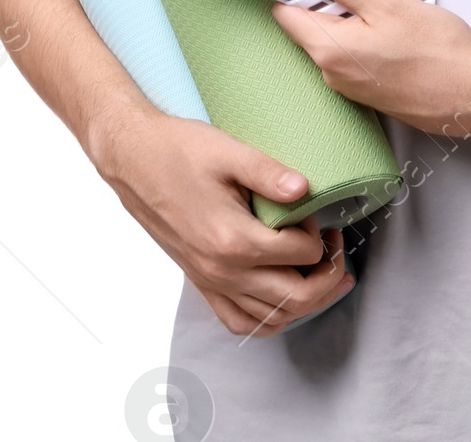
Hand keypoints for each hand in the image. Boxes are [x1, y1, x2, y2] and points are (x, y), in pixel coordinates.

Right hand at [85, 102, 353, 336]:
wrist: (133, 159)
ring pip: (270, 318)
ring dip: (303, 302)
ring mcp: (209, 281)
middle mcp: (222, 271)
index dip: (319, 234)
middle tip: (337, 251)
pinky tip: (279, 294)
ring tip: (320, 274)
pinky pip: (238, 320)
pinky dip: (267, 317)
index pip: (301, 254)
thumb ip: (270, 172)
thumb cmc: (178, 150)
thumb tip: (307, 189)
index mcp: (234, 240)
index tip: (316, 212)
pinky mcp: (200, 280)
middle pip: (294, 298)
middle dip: (327, 278)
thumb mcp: (229, 151)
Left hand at [270, 0, 470, 134]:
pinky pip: (354, 53)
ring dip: (348, 14)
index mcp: (329, 50)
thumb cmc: (439, 55)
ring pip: (334, 38)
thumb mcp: (387, 3)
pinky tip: (392, 24)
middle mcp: (334, 73)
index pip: (285, 12)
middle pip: (309, 24)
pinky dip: (364, 34)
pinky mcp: (372, 89)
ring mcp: (352, 85)